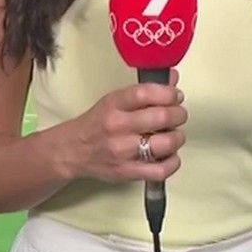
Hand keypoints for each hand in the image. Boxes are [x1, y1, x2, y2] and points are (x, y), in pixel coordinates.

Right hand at [61, 69, 186, 183]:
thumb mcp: (115, 100)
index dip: (169, 93)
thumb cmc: (97, 123)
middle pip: (161, 117)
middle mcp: (118, 127)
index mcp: (114, 104)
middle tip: (178, 115)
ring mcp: (123, 152)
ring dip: (177, 137)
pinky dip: (173, 162)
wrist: (73, 150)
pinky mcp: (127, 172)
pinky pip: (160, 170)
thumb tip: (173, 78)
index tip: (176, 95)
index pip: (146, 93)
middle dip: (179, 114)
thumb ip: (145, 91)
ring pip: (165, 143)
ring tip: (174, 134)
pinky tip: (170, 155)